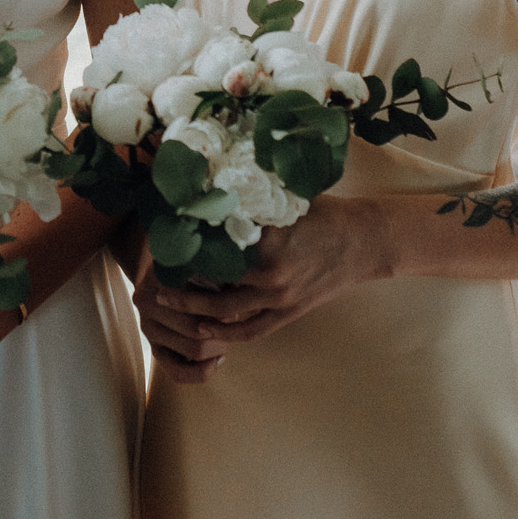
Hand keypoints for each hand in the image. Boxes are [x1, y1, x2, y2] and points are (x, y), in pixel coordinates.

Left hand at [136, 196, 389, 379]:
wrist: (364, 241)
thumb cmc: (322, 211)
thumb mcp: (284, 197)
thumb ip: (249, 199)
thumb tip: (209, 186)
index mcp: (265, 239)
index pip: (212, 245)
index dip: (185, 245)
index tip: (162, 241)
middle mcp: (269, 272)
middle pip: (210, 281)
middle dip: (179, 281)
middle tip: (153, 276)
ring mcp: (280, 297)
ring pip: (224, 311)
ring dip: (192, 310)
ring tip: (167, 303)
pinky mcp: (290, 313)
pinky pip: (250, 330)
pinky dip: (225, 332)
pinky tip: (203, 330)